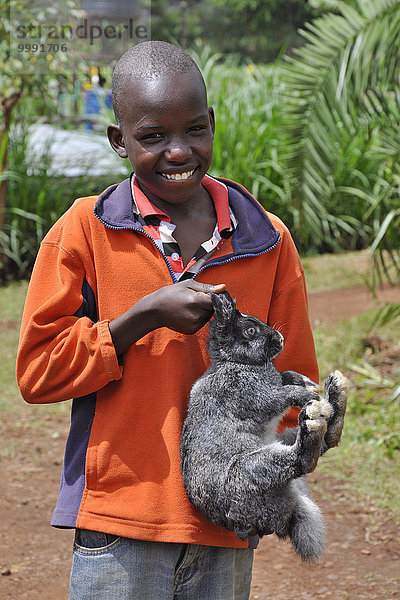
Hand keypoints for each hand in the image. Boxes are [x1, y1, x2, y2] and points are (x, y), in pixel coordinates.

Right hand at [109, 281, 225, 354]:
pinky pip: (203, 322)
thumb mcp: (187, 285)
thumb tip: (223, 288)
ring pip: (209, 316)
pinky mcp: (193, 330)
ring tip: (191, 305)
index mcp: (195, 301)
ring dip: (205, 310)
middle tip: (197, 297)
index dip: (218, 296)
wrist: (154, 310)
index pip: (217, 300)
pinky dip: (200, 317)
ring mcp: (194, 325)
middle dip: (210, 303)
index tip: (215, 293)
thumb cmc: (170, 294)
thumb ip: (207, 288)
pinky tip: (189, 312)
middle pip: (214, 308)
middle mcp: (196, 315)